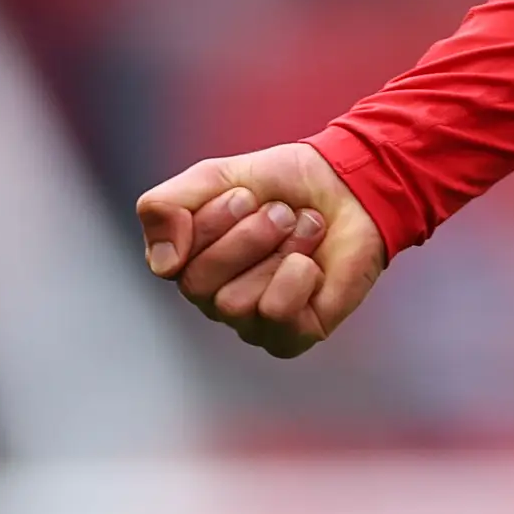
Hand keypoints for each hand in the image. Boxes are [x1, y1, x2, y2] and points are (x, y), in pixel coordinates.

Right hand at [135, 141, 386, 357]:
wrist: (350, 185)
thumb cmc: (283, 185)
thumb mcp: (214, 177)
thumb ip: (164, 208)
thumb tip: (163, 263)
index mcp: (188, 263)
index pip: (169, 260)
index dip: (212, 220)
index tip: (246, 194)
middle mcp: (213, 300)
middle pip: (199, 284)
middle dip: (250, 234)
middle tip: (280, 213)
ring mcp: (251, 322)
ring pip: (235, 301)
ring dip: (279, 250)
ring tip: (301, 232)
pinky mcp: (291, 336)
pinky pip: (276, 313)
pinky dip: (299, 275)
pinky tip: (312, 263)